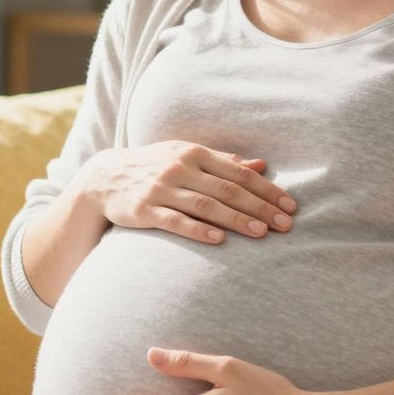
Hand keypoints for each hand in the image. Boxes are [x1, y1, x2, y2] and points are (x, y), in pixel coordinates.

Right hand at [84, 142, 296, 246]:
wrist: (103, 178)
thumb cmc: (154, 167)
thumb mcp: (187, 157)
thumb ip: (223, 161)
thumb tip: (261, 165)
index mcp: (194, 154)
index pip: (239, 173)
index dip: (266, 189)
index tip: (290, 205)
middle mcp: (179, 168)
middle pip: (227, 189)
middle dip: (260, 207)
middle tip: (285, 224)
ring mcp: (160, 189)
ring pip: (205, 205)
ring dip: (236, 219)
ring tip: (261, 233)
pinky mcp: (143, 210)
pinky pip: (175, 221)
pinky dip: (198, 230)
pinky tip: (218, 240)